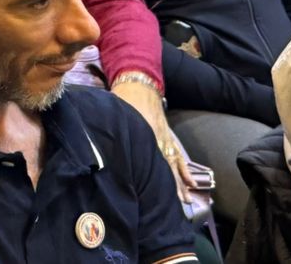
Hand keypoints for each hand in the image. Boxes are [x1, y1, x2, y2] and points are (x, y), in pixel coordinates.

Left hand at [111, 78, 195, 200]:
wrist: (138, 84)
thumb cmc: (123, 100)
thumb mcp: (115, 117)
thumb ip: (111, 133)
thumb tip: (99, 150)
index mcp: (144, 134)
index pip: (147, 160)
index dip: (149, 176)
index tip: (150, 194)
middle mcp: (158, 139)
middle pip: (165, 166)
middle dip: (171, 186)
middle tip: (175, 205)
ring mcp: (166, 138)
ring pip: (175, 164)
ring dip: (181, 183)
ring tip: (187, 200)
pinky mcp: (168, 135)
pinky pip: (178, 155)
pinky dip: (185, 169)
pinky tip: (192, 182)